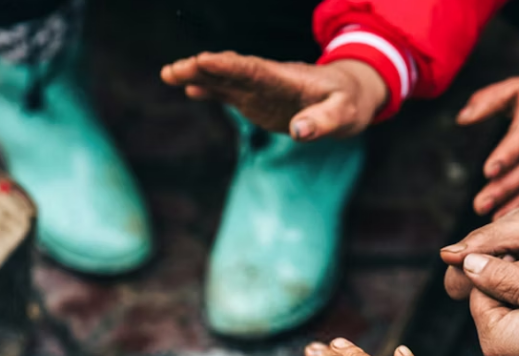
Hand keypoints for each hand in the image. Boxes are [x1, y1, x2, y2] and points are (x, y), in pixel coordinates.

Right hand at [161, 51, 386, 139]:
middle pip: (231, 70)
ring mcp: (260, 89)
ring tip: (169, 74)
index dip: (228, 66)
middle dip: (203, 68)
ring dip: (199, 75)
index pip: (253, 69)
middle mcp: (268, 80)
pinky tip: (190, 89)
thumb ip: (323, 122)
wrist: (349, 96)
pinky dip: (210, 88)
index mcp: (287, 79)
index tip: (203, 61)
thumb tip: (299, 132)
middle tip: (173, 70)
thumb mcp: (344, 115)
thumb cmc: (349, 104)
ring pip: (225, 78)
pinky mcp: (258, 100)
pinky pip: (230, 92)